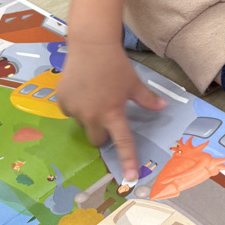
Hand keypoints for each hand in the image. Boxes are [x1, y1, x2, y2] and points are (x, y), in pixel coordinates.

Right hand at [57, 40, 165, 179]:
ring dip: (89, 117)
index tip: (129, 178)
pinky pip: (70, 112)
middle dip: (103, 133)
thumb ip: (147, 99)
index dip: (127, 161)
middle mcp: (92, 115)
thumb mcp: (134, 83)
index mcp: (113, 113)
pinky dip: (76, 106)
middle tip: (107, 114)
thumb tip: (162, 107)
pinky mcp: (62, 101)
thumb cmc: (116, 65)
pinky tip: (81, 89)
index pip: (122, 142)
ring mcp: (75, 109)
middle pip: (97, 140)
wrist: (91, 45)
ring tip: (93, 94)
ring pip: (83, 124)